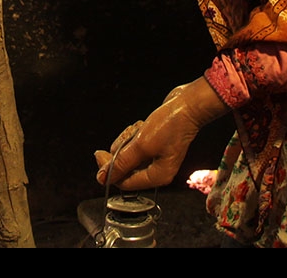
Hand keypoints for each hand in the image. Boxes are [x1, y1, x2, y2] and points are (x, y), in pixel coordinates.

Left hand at [93, 77, 227, 190]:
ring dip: (128, 139)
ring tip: (138, 128)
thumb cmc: (170, 125)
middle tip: (127, 136)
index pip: (124, 183)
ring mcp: (156, 157)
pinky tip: (142, 125)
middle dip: (121, 150)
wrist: (187, 104)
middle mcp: (157, 170)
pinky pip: (134, 144)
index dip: (109, 170)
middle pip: (125, 168)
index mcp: (157, 177)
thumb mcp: (141, 145)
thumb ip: (121, 163)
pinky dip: (134, 134)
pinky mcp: (154, 144)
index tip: (99, 154)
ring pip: (128, 154)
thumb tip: (103, 178)